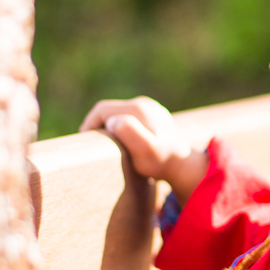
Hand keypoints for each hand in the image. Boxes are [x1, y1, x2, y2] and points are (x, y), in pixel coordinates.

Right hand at [79, 96, 207, 202]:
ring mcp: (151, 108)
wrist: (185, 165)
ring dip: (108, 125)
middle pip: (110, 109)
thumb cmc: (162, 161)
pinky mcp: (154, 115)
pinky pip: (129, 117)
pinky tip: (120, 141)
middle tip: (90, 143)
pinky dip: (120, 126)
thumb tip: (114, 120)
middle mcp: (144, 104)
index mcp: (138, 109)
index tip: (84, 140)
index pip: (103, 110)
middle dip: (97, 124)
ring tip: (103, 143)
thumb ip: (130, 133)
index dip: (89, 123)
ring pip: (119, 112)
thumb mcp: (145, 151)